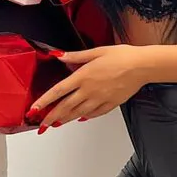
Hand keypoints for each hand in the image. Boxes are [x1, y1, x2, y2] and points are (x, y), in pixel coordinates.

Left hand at [26, 44, 148, 129]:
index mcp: (83, 76)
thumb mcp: (96, 51)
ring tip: (56, 124)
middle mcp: (89, 90)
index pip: (58, 91)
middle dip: (51, 117)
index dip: (44, 101)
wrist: (142, 66)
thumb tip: (59, 56)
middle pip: (65, 107)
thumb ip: (75, 56)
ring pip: (78, 113)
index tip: (34, 109)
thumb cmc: (122, 56)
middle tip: (41, 125)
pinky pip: (94, 114)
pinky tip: (80, 118)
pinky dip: (85, 117)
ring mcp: (100, 99)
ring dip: (65, 119)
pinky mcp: (111, 104)